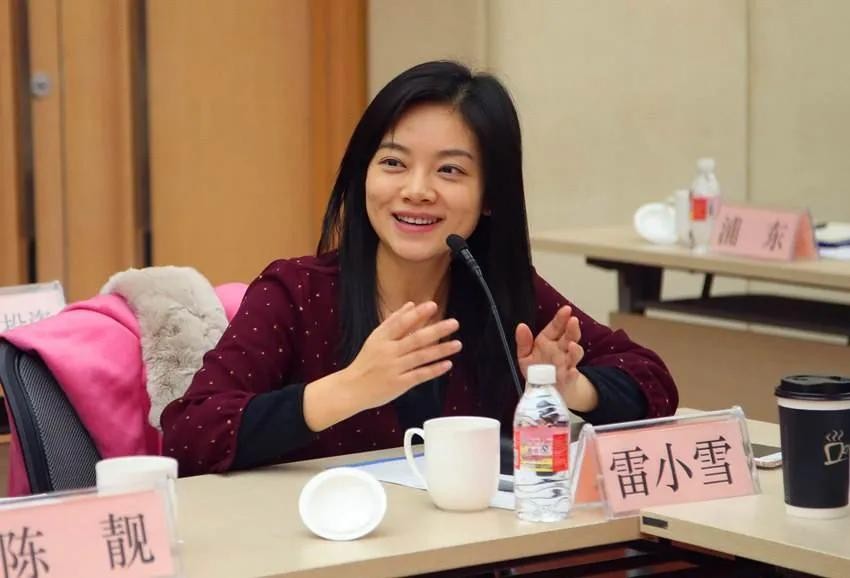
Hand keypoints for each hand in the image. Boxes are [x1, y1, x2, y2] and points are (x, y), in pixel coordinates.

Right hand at [343, 301, 460, 409]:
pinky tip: (447, 364)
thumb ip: (393, 321)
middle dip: (436, 330)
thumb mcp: (375, 338)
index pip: (401, 323)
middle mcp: (388, 352)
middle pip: (415, 339)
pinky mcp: (399, 384)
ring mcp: (394, 368)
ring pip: (421, 357)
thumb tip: (411, 304)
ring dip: (441, 350)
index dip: (418, 314)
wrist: (351, 389)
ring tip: (457, 344)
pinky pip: (419, 375)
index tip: (433, 305)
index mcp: (381, 338)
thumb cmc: (366, 362)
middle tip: (454, 323)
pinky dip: (434, 370)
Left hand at [515, 305, 583, 388]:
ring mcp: (566, 364)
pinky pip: (571, 376)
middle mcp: (560, 350)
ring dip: (575, 350)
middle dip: (572, 329)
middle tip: (573, 321)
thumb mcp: (525, 356)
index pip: (556, 327)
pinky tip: (572, 372)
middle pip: (569, 337)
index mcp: (548, 341)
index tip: (566, 310)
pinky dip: (573, 374)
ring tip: (572, 346)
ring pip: (574, 354)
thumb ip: (523, 342)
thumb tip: (521, 326)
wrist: (546, 392)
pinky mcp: (567, 379)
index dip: (561, 318)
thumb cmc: (537, 371)